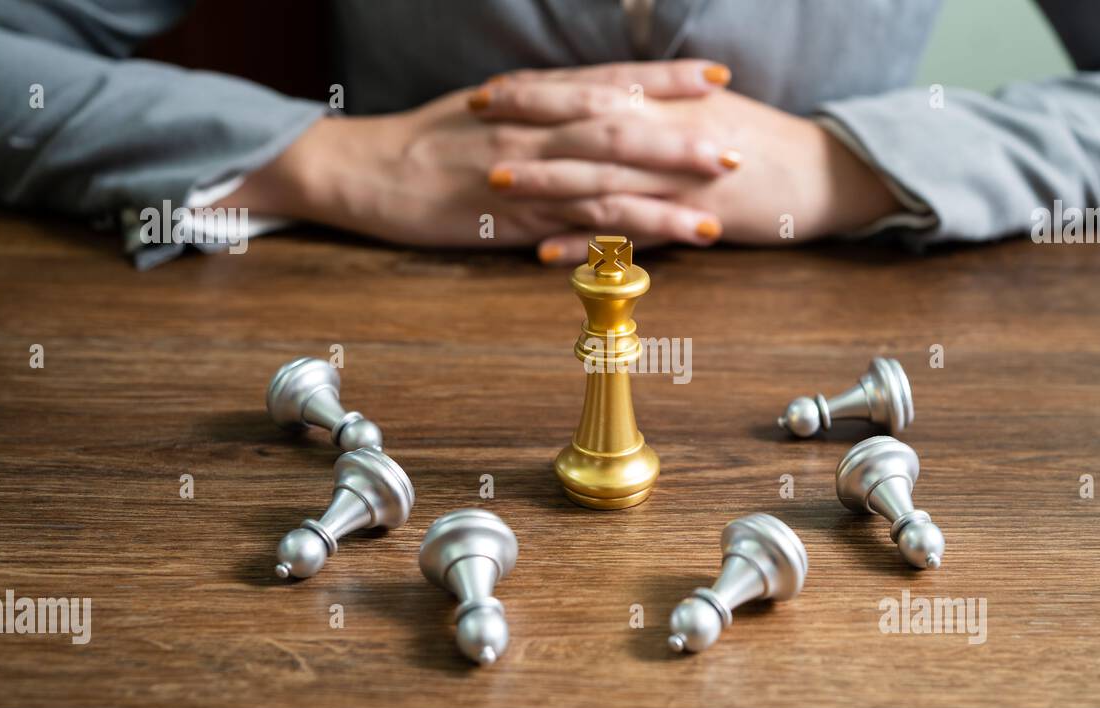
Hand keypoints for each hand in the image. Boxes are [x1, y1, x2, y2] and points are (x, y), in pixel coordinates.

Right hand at [219, 61, 738, 255]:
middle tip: (736, 144)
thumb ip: (537, 108)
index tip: (714, 76)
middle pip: (621, 126)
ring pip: (608, 176)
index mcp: (530, 98)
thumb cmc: (422, 142)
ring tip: (719, 197)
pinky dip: (627, 230)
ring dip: (668, 186)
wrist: (362, 171)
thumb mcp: (484, 110)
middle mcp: (534, 128)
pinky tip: (665, 239)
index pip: (609, 81)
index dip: (664, 78)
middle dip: (682, 135)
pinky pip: (580, 224)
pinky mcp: (514, 217)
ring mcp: (525, 173)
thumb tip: (586, 106)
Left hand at [477, 66, 903, 262]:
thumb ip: (660, 108)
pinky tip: (547, 254)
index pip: (592, 86)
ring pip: (601, 173)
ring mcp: (679, 174)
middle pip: (585, 120)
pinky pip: (632, 231)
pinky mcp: (693, 216)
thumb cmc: (769, 144)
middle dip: (527, 120)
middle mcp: (668, 129)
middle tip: (474, 119)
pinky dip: (588, 245)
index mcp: (670, 99)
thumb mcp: (710, 113)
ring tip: (495, 187)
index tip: (493, 87)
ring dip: (545, 181)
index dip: (539, 87)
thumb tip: (616, 104)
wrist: (827, 173)